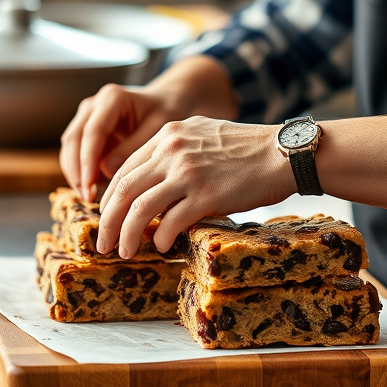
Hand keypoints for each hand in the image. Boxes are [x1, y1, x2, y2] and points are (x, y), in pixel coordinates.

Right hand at [59, 55, 239, 200]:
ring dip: (75, 171)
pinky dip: (79, 169)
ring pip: (69, 145)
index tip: (89, 185)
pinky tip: (91, 189)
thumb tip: (106, 170)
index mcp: (113, 98)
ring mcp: (87, 115)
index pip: (93, 131)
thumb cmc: (168, 111)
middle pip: (74, 138)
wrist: (168, 100)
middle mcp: (94, 103)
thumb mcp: (158, 128)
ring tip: (87, 196)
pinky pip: (76, 151)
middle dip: (77, 169)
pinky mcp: (86, 128)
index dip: (88, 160)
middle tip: (86, 196)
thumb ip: (133, 147)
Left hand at [95, 116, 295, 257]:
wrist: (282, 153)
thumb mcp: (201, 135)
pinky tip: (163, 246)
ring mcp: (188, 173)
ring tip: (124, 251)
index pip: (124, 168)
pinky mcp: (206, 195)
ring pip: (139, 209)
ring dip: (127, 235)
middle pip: (122, 190)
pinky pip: (170, 223)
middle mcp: (172, 151)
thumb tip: (150, 183)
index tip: (107, 217)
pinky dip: (161, 238)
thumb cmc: (246, 148)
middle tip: (103, 243)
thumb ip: (173, 152)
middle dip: (107, 221)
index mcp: (168, 135)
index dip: (109, 197)